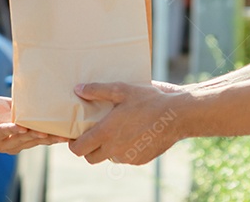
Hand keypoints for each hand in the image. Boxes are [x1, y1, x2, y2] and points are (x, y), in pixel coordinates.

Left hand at [0, 95, 65, 154]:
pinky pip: (0, 133)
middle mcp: (10, 141)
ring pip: (20, 139)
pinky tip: (20, 126)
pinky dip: (11, 129)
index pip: (40, 137)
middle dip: (50, 138)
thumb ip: (21, 106)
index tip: (72, 132)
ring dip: (33, 135)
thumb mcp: (6, 107)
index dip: (55, 135)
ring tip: (47, 132)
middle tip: (66, 134)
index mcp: (17, 135)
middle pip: (34, 141)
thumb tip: (39, 96)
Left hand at [68, 82, 184, 164]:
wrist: (176, 116)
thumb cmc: (148, 100)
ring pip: (109, 158)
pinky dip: (124, 150)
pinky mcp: (140, 160)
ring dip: (107, 149)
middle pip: (91, 158)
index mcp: (106, 133)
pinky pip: (125, 158)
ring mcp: (128, 157)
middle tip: (94, 135)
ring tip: (115, 132)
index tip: (76, 137)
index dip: (74, 144)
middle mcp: (114, 149)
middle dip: (88, 149)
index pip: (79, 149)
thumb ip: (97, 90)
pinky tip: (132, 135)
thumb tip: (78, 89)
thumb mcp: (121, 90)